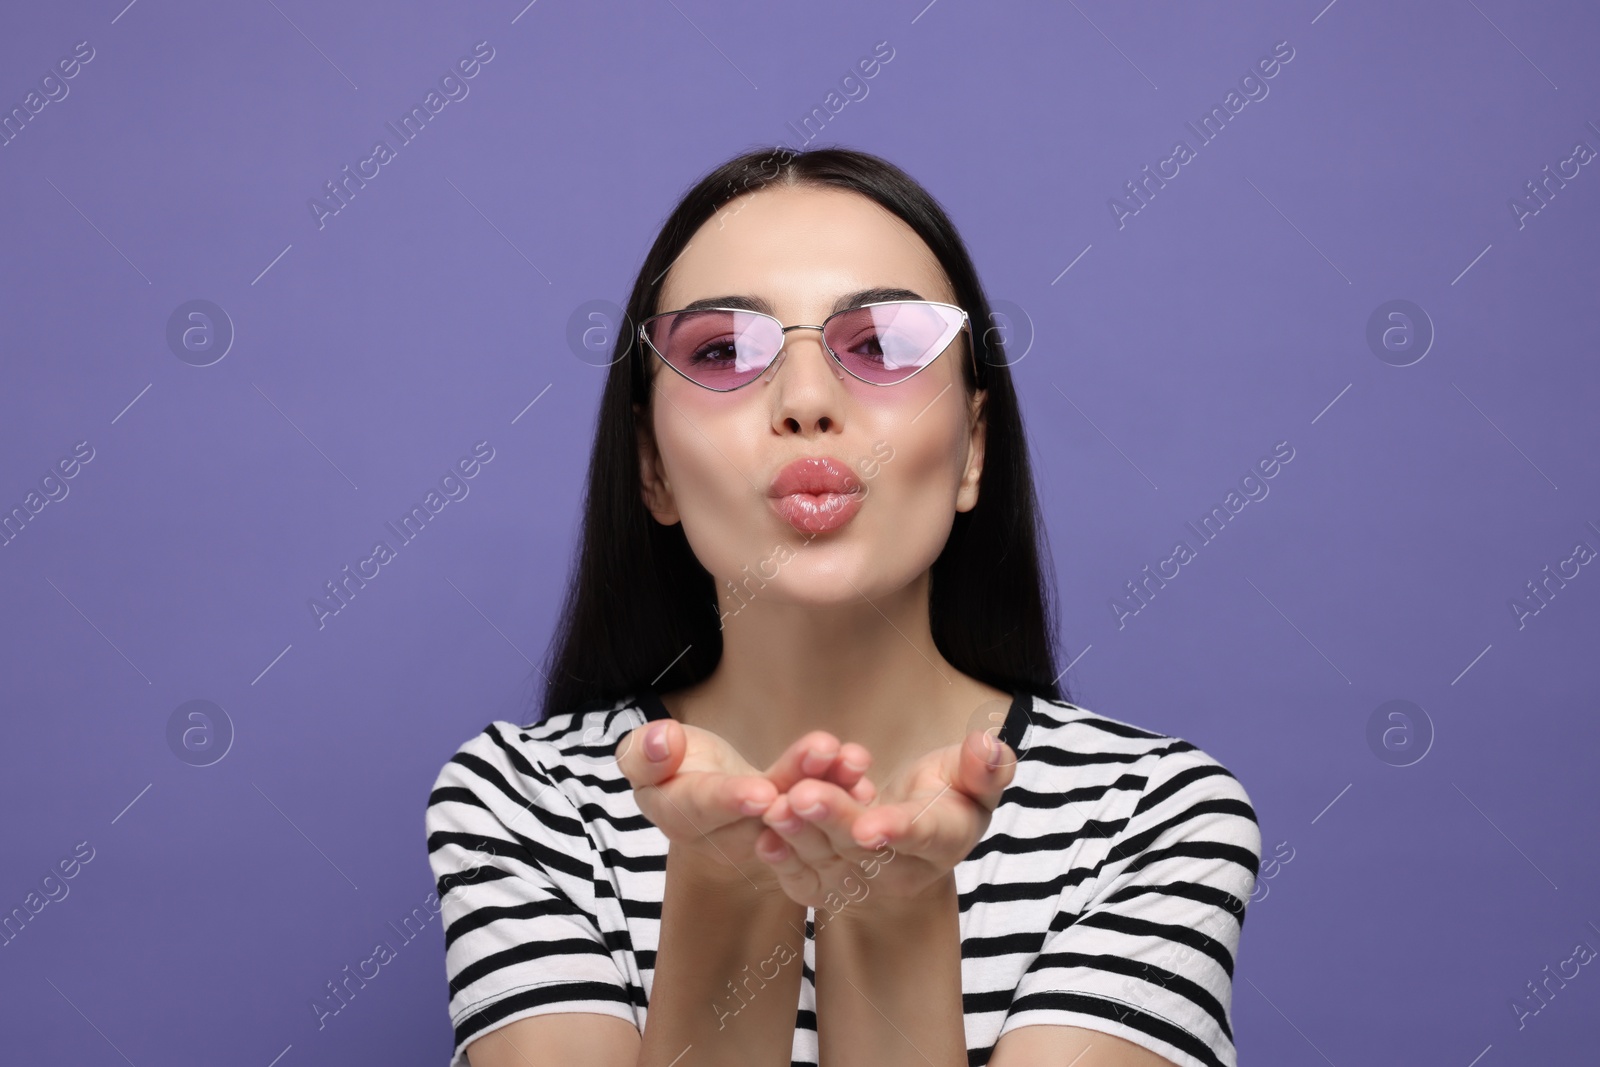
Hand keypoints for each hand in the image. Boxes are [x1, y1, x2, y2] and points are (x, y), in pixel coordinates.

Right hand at [617, 717, 876, 891]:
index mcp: (681, 816)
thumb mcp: (642, 756)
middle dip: (798, 785)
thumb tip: (662, 740)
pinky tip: (862, 768)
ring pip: (798, 808)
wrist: (697, 785)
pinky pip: (816, 805)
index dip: (733, 801)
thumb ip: (644, 753)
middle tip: (825, 753)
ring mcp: (764, 831)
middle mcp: (726, 835)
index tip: (762, 793)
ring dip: (829, 782)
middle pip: (764, 813)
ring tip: (851, 755)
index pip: (705, 809)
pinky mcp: (792, 821)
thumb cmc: (666, 764)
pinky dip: (840, 787)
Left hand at [753, 729, 1015, 909]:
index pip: (921, 836)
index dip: (896, 829)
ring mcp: (865, 885)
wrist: (913, 838)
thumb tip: (988, 745)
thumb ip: (985, 767)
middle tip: (802, 795)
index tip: (869, 826)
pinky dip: (784, 862)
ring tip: (775, 806)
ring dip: (800, 836)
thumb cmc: (947, 796)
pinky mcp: (831, 889)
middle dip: (833, 822)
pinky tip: (764, 838)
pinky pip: (806, 881)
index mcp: (944, 840)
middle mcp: (904, 872)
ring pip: (829, 863)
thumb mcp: (975, 777)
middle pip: (865, 850)